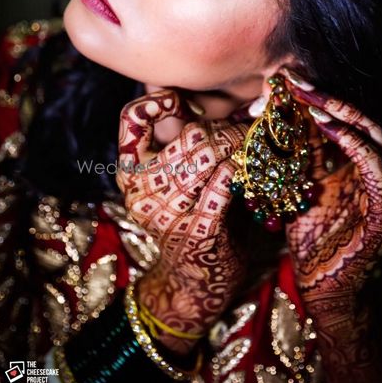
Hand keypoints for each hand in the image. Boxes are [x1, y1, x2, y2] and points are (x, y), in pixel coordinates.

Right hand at [116, 88, 248, 354]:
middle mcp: (143, 191)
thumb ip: (180, 146)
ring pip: (207, 156)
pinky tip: (248, 163)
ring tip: (250, 140)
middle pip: (186, 136)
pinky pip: (222, 184)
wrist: (191, 284)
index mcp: (132, 174)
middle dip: (221, 127)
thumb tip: (203, 103)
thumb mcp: (173, 182)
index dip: (154, 101)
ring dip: (236, 144)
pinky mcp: (197, 229)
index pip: (131, 120)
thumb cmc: (188, 220)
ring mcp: (169, 211)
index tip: (177, 99)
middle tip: (241, 126)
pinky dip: (239, 168)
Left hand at [279, 71, 381, 325]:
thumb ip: (300, 155)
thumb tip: (279, 116)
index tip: (286, 78)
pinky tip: (328, 126)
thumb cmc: (313, 239)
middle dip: (324, 96)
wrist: (327, 288)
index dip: (315, 97)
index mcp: (358, 163)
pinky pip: (375, 164)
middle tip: (294, 78)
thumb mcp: (301, 187)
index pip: (340, 120)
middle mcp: (377, 168)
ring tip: (308, 97)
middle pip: (356, 120)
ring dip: (339, 112)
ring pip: (371, 134)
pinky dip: (353, 142)